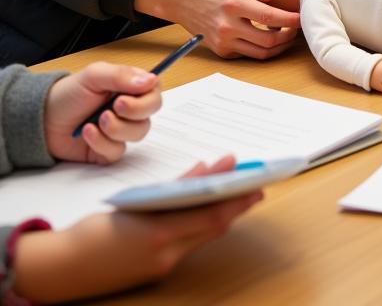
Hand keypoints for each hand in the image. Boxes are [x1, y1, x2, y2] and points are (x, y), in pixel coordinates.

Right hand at [13, 156, 260, 302]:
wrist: (63, 271)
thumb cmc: (94, 232)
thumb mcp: (134, 203)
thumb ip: (172, 188)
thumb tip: (205, 169)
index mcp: (158, 233)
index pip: (210, 214)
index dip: (236, 197)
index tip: (254, 178)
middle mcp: (166, 254)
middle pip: (214, 227)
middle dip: (238, 204)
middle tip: (258, 184)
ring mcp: (164, 266)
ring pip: (206, 237)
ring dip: (225, 214)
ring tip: (242, 193)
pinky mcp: (159, 271)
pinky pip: (191, 245)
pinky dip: (205, 226)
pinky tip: (212, 211)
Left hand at [44, 63, 161, 164]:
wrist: (41, 120)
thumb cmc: (68, 94)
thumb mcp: (94, 75)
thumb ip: (122, 75)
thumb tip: (150, 80)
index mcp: (130, 88)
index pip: (155, 92)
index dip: (147, 98)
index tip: (126, 96)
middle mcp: (129, 109)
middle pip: (150, 114)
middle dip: (133, 112)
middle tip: (113, 107)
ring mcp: (120, 130)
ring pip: (138, 134)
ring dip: (116, 128)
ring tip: (96, 121)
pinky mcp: (108, 150)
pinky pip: (118, 151)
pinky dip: (101, 142)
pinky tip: (87, 133)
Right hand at [140, 0, 300, 59]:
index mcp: (233, 4)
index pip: (269, 17)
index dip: (290, 20)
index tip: (301, 18)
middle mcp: (228, 26)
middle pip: (268, 40)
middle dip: (288, 36)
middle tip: (296, 28)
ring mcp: (222, 41)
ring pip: (259, 52)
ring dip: (277, 46)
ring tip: (286, 35)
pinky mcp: (220, 50)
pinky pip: (247, 54)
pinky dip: (261, 49)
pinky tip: (267, 37)